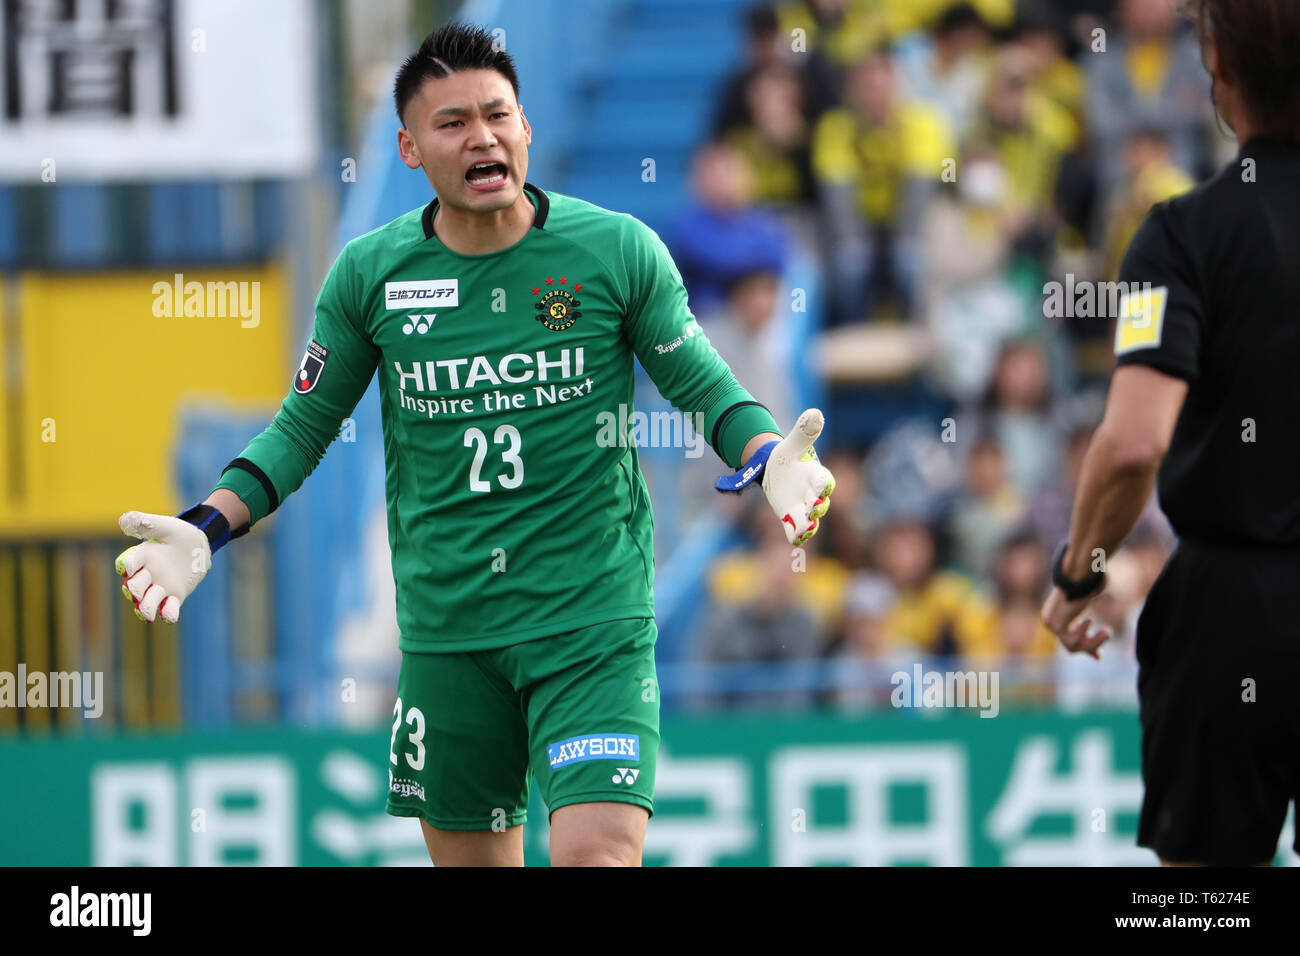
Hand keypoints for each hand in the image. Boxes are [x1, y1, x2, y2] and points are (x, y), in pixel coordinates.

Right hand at [115, 511, 211, 622]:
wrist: (198, 545)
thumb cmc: (178, 534)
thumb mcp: (165, 526)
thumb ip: (147, 524)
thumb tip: (124, 520)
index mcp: (142, 556)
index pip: (129, 562)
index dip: (126, 566)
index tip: (127, 568)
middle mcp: (147, 574)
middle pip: (134, 586)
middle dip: (133, 590)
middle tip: (135, 591)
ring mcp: (160, 587)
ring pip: (148, 601)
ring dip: (146, 607)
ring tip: (148, 613)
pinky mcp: (174, 596)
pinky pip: (169, 608)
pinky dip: (168, 613)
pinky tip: (170, 616)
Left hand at [762, 409, 835, 545]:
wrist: (776, 471)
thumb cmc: (789, 456)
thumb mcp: (792, 444)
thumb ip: (804, 431)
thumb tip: (815, 413)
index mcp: (816, 476)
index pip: (825, 481)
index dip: (825, 484)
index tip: (823, 485)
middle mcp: (813, 495)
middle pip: (821, 504)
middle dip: (818, 507)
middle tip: (812, 509)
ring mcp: (802, 508)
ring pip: (811, 521)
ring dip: (809, 525)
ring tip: (804, 529)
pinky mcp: (791, 518)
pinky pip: (796, 530)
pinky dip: (796, 536)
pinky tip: (793, 539)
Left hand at [1040, 586, 1110, 658]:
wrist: (1076, 572)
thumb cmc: (1086, 580)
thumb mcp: (1090, 599)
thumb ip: (1092, 613)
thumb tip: (1099, 626)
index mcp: (1057, 614)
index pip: (1069, 638)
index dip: (1085, 647)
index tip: (1099, 657)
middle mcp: (1051, 620)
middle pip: (1072, 645)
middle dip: (1092, 645)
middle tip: (1108, 633)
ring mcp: (1051, 624)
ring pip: (1073, 646)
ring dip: (1093, 642)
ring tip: (1108, 632)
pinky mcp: (1055, 626)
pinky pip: (1072, 642)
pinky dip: (1084, 635)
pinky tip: (1089, 620)